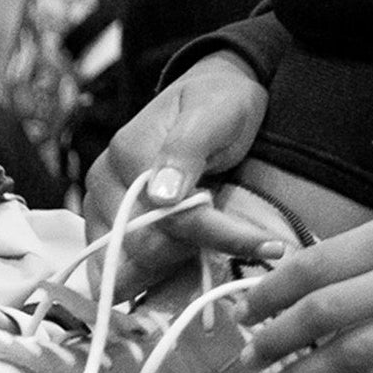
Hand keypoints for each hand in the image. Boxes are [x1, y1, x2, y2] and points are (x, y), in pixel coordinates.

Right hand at [82, 51, 279, 297]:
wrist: (213, 94)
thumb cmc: (220, 102)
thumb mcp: (214, 113)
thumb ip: (186, 149)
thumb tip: (160, 196)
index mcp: (128, 153)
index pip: (169, 217)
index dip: (217, 235)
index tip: (270, 245)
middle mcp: (105, 183)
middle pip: (144, 248)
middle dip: (193, 252)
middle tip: (244, 241)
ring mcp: (102, 208)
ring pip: (132, 267)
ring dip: (175, 269)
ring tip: (216, 250)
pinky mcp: (109, 228)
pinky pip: (124, 269)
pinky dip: (155, 278)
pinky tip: (187, 270)